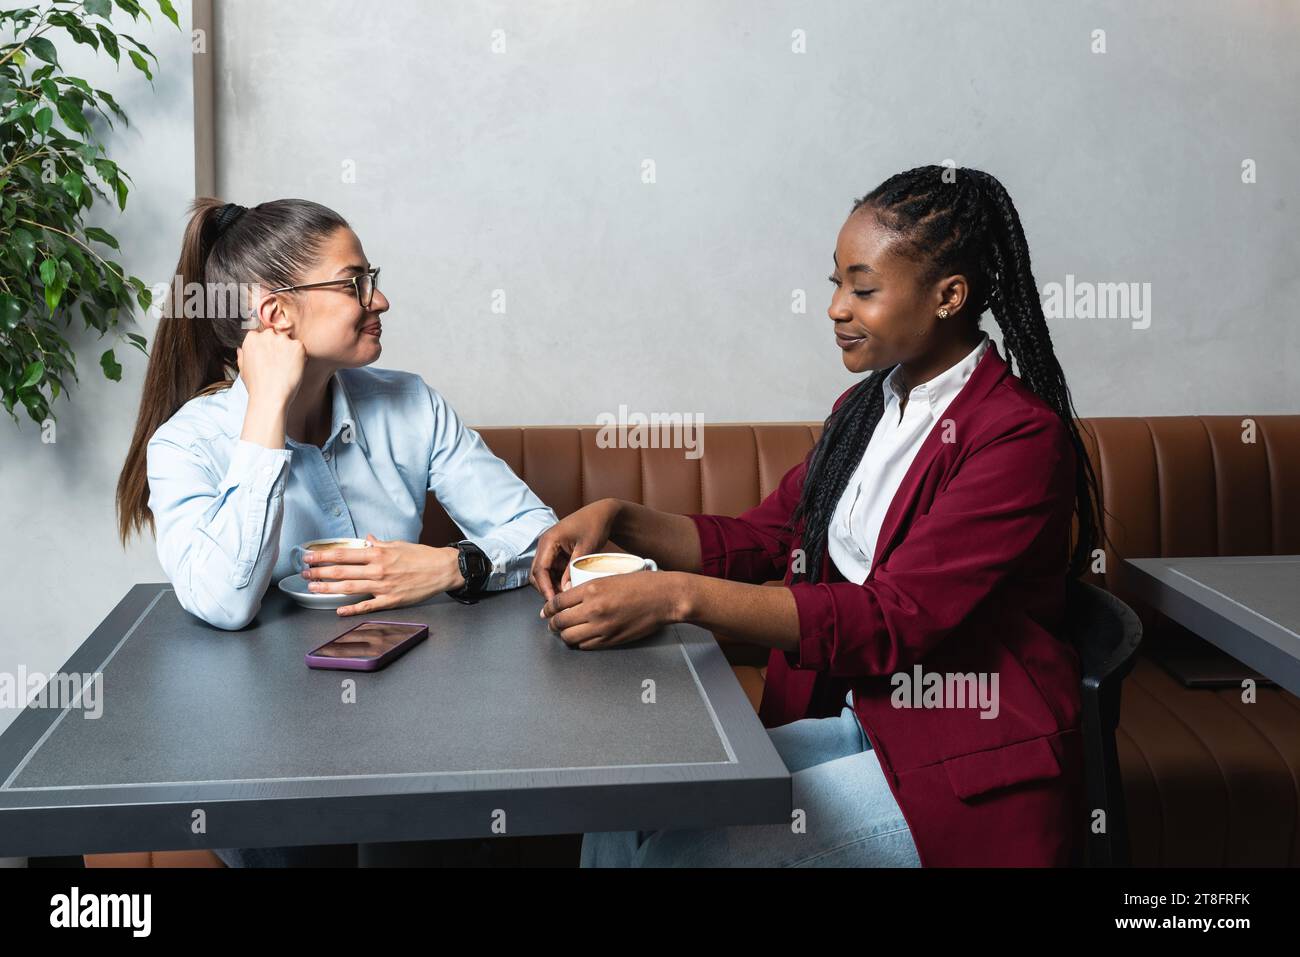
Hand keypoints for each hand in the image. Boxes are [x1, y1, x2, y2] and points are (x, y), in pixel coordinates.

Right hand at [237, 324, 306, 407]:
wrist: (270, 397)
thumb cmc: (256, 387)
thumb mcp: (243, 370)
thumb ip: (243, 356)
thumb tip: (241, 349)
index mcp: (252, 338)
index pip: (262, 336)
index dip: (267, 348)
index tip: (269, 359)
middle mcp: (267, 335)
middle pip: (276, 336)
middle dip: (278, 347)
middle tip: (279, 365)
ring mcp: (283, 339)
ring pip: (289, 342)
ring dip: (289, 352)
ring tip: (285, 369)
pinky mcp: (297, 346)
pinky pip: (300, 349)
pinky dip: (300, 358)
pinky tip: (293, 369)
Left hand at [301, 534, 465, 616]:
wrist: (442, 569)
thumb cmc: (421, 556)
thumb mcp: (398, 544)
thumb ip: (379, 543)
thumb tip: (366, 539)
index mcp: (378, 553)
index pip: (343, 553)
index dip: (323, 555)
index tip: (308, 556)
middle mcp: (377, 569)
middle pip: (341, 570)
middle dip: (319, 572)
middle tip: (304, 574)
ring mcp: (383, 586)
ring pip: (349, 587)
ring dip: (328, 589)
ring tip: (313, 589)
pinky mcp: (390, 600)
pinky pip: (367, 605)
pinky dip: (352, 608)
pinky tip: (339, 610)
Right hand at [529, 499, 620, 601]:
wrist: (602, 514)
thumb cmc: (595, 525)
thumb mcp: (586, 548)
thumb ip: (573, 569)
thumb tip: (565, 591)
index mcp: (548, 540)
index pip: (539, 570)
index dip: (545, 588)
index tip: (554, 602)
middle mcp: (544, 545)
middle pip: (537, 574)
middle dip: (546, 589)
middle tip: (561, 603)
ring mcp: (549, 549)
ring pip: (543, 574)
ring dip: (552, 586)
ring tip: (567, 596)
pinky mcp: (555, 552)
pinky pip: (552, 571)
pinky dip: (558, 580)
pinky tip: (569, 587)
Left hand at [540, 570, 689, 649]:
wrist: (663, 598)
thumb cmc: (641, 584)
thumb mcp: (610, 577)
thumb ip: (588, 588)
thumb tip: (570, 598)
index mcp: (591, 588)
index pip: (558, 602)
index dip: (548, 608)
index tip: (546, 611)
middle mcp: (593, 609)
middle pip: (560, 622)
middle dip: (553, 623)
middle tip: (552, 623)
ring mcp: (602, 627)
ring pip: (569, 637)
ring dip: (564, 634)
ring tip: (565, 631)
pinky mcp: (610, 640)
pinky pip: (585, 645)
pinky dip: (579, 642)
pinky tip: (581, 637)